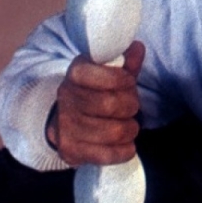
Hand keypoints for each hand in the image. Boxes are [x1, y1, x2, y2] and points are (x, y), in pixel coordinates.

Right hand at [46, 41, 144, 165]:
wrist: (63, 119)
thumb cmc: (94, 93)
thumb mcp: (108, 73)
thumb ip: (125, 63)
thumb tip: (138, 47)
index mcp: (76, 73)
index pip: (105, 75)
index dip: (123, 80)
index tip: (128, 82)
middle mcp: (67, 98)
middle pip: (112, 105)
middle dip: (131, 106)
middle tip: (131, 106)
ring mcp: (66, 126)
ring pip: (114, 131)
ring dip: (130, 129)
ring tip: (128, 125)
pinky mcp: (70, 151)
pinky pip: (108, 155)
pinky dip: (124, 150)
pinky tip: (124, 144)